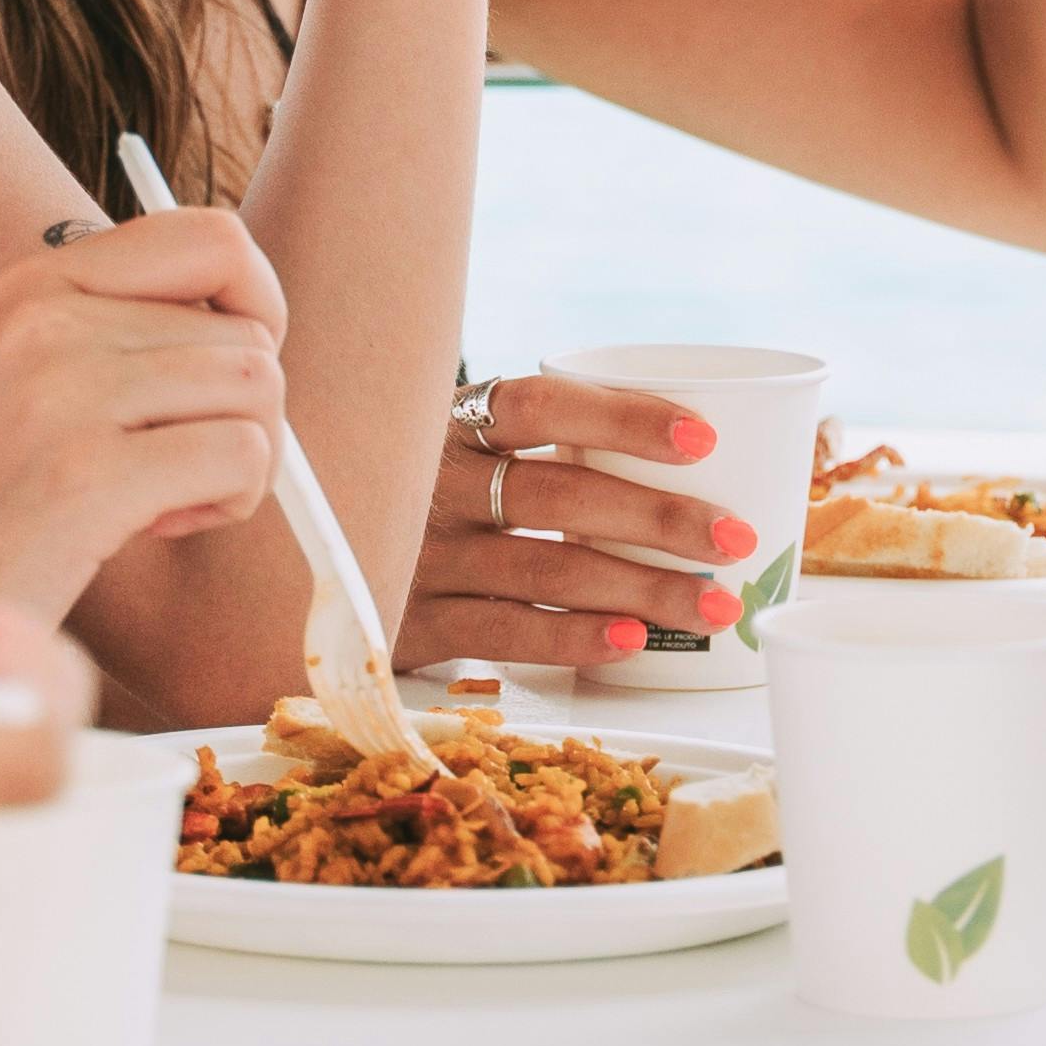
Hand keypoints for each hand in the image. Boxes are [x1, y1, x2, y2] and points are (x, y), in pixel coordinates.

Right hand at [0, 206, 288, 621]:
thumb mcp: (26, 380)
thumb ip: (122, 332)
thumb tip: (258, 316)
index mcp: (31, 285)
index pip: (211, 239)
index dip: (257, 301)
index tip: (230, 369)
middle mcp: (44, 321)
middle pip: (247, 331)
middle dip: (239, 410)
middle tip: (171, 467)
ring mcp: (63, 394)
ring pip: (257, 387)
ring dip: (243, 458)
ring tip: (163, 498)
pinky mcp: (87, 477)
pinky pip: (242, 455)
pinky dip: (230, 500)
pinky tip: (156, 527)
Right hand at [398, 369, 756, 673]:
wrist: (311, 565)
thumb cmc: (431, 499)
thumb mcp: (461, 450)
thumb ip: (538, 443)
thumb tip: (703, 449)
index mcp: (452, 423)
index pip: (540, 404)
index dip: (623, 417)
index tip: (703, 438)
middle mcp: (431, 484)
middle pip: (559, 495)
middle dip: (660, 518)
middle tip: (734, 536)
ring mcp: (419, 555)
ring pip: (545, 568)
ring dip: (640, 586)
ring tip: (713, 601)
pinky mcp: (410, 622)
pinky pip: (504, 632)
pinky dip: (573, 637)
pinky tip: (631, 641)